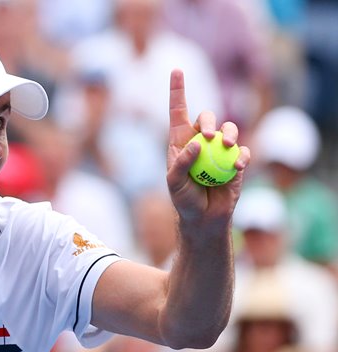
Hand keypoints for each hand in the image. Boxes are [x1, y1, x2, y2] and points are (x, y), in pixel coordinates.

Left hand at [166, 69, 249, 224]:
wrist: (204, 217)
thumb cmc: (183, 199)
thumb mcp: (174, 183)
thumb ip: (181, 164)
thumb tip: (197, 142)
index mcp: (180, 141)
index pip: (178, 111)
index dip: (178, 90)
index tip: (177, 69)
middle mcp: (200, 141)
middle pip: (207, 117)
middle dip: (209, 120)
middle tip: (208, 136)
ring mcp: (219, 150)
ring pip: (228, 129)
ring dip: (230, 134)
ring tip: (227, 147)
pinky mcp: (235, 161)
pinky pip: (243, 150)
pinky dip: (242, 154)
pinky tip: (239, 164)